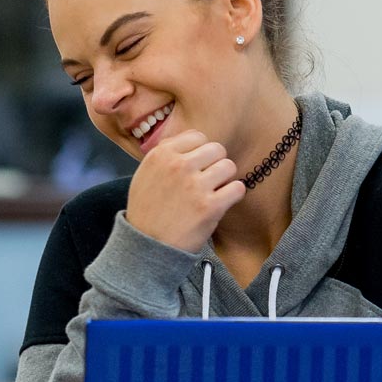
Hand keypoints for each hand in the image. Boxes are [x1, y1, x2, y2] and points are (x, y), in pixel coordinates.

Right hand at [125, 130, 246, 251]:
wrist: (147, 245)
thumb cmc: (146, 210)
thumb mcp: (144, 174)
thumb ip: (165, 155)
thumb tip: (189, 141)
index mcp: (161, 155)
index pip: (197, 136)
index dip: (201, 151)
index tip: (199, 165)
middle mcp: (178, 166)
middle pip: (216, 149)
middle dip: (215, 164)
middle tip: (209, 180)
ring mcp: (195, 186)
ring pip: (229, 166)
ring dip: (225, 179)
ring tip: (215, 191)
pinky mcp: (210, 207)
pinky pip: (237, 188)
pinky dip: (233, 195)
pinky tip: (222, 202)